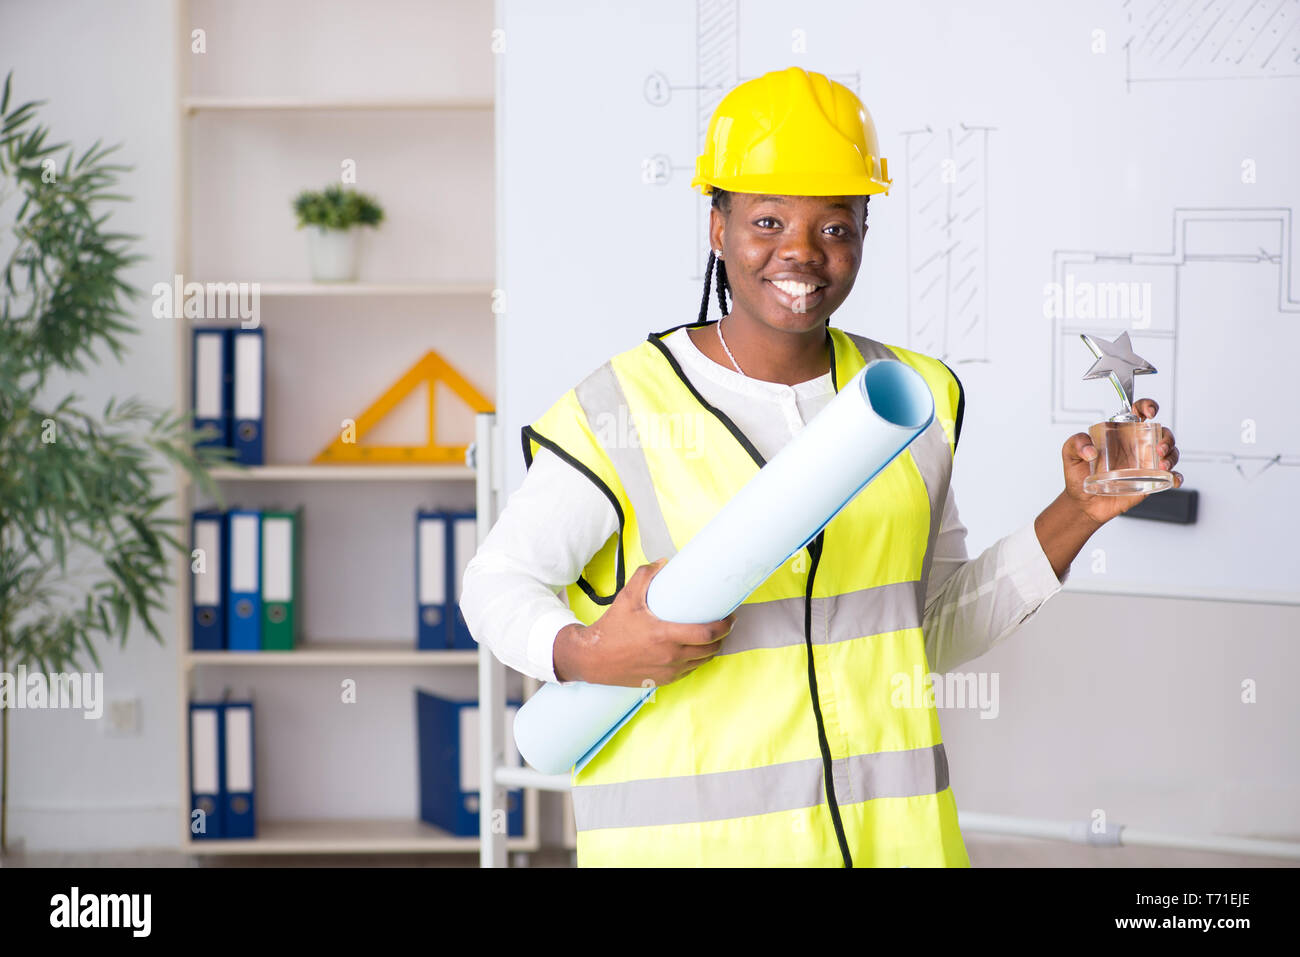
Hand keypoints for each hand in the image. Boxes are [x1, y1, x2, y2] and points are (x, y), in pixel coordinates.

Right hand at [552, 558, 734, 686]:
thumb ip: (645, 576)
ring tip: (713, 636)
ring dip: (711, 650)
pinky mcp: (663, 680)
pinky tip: (696, 651)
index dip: (724, 626)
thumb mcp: (627, 598)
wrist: (593, 659)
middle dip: (722, 637)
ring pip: (702, 661)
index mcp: (664, 635)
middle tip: (724, 624)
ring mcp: (668, 671)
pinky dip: (697, 661)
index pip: (706, 634)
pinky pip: (689, 671)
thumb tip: (664, 562)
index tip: (730, 617)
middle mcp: (670, 656)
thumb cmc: (612, 628)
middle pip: (710, 649)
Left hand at [1062, 398, 1182, 525]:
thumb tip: (1090, 451)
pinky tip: (1172, 479)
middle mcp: (1136, 446)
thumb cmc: (1078, 475)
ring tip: (1162, 465)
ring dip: (1172, 455)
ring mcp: (1145, 463)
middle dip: (1167, 437)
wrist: (1083, 503)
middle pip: (1162, 432)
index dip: (1148, 406)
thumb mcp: (1069, 454)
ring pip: (1170, 452)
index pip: (1138, 412)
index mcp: (1121, 434)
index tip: (1149, 412)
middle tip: (1158, 449)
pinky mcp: (1149, 481)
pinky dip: (1176, 476)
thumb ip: (1075, 443)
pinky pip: (1170, 477)